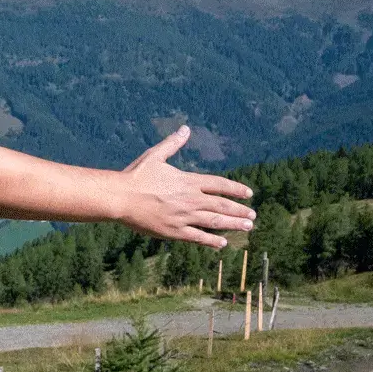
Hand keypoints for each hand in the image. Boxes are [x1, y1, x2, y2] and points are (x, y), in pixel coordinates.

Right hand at [115, 125, 255, 247]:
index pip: (219, 185)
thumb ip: (173, 144)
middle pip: (222, 205)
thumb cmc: (135, 175)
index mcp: (188, 181)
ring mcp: (183, 217)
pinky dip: (212, 240)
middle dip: (239, 210)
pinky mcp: (174, 231)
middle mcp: (190, 200)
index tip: (248, 194)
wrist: (120, 197)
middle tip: (252, 216)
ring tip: (247, 227)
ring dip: (233, 224)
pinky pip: (198, 237)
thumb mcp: (155, 156)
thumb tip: (185, 129)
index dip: (235, 189)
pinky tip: (222, 243)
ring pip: (215, 221)